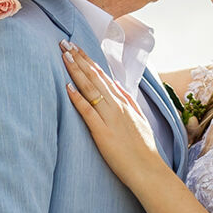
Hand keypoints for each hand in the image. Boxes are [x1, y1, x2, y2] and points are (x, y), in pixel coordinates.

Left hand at [59, 41, 161, 183]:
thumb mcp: (139, 119)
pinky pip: (88, 112)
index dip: (88, 61)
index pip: (103, 76)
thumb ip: (128, 100)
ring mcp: (110, 118)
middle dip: (78, 59)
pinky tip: (67, 87)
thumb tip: (116, 83)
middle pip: (95, 77)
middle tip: (64, 42)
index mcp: (123, 103)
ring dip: (76, 71)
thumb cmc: (143, 149)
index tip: (76, 48)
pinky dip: (78, 98)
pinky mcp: (103, 132)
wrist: (149, 170)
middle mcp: (117, 106)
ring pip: (91, 89)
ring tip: (64, 55)